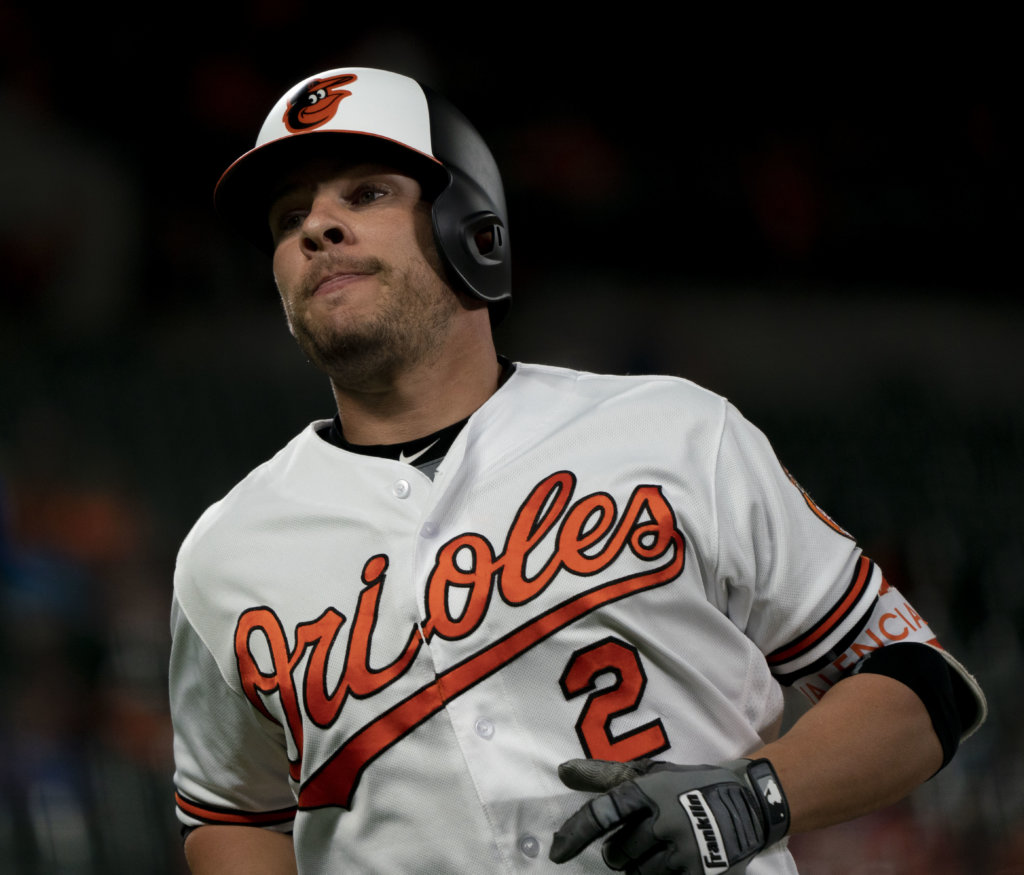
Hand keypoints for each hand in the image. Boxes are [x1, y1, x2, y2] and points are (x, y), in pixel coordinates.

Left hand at [549, 757, 788, 873]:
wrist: (749, 802)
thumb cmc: (690, 786)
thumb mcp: (652, 774)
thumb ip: (607, 777)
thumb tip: (562, 771)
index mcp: (649, 791)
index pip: (603, 813)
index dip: (575, 834)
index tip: (556, 852)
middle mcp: (665, 820)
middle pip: (617, 853)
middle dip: (619, 852)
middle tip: (639, 840)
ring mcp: (684, 851)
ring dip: (639, 868)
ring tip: (657, 851)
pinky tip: (671, 865)